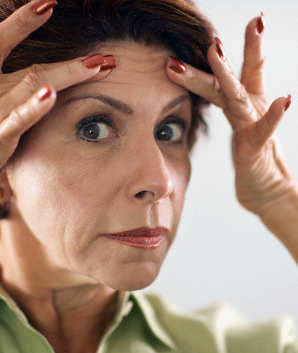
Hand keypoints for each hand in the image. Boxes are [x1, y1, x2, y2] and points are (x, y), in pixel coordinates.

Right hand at [0, 2, 107, 209]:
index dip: (23, 20)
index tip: (48, 5)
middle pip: (31, 64)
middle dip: (69, 58)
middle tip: (102, 54)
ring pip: (34, 84)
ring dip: (69, 74)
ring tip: (100, 67)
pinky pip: (20, 118)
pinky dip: (36, 106)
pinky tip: (54, 95)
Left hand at [166, 14, 295, 216]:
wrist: (263, 188)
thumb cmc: (249, 157)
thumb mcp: (236, 126)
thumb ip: (224, 104)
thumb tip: (199, 90)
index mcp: (239, 104)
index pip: (228, 75)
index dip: (217, 55)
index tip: (205, 33)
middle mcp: (246, 110)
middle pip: (229, 80)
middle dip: (221, 56)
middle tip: (211, 33)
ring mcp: (251, 127)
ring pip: (236, 97)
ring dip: (227, 74)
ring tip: (218, 50)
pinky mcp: (255, 149)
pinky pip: (263, 132)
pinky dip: (273, 117)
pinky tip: (284, 101)